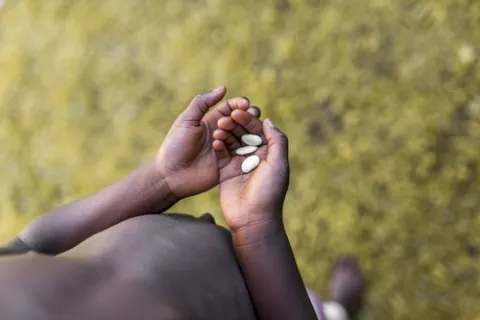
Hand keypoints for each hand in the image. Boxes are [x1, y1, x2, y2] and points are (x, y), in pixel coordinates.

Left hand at [156, 86, 259, 198]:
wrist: (171, 175)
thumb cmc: (175, 146)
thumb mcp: (186, 120)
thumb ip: (202, 103)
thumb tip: (223, 87)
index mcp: (213, 121)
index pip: (231, 108)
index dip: (240, 104)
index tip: (245, 104)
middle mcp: (223, 134)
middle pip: (242, 122)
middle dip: (249, 117)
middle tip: (251, 115)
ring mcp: (228, 150)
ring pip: (246, 138)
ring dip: (249, 132)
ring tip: (247, 131)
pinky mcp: (230, 165)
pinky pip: (244, 155)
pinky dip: (248, 149)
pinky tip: (248, 147)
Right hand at [213, 110, 289, 231]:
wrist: (253, 219)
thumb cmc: (269, 192)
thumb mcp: (278, 164)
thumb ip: (276, 141)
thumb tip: (268, 120)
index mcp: (269, 153)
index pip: (258, 129)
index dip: (248, 120)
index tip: (236, 113)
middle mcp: (254, 156)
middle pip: (243, 133)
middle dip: (234, 124)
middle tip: (223, 119)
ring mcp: (239, 163)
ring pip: (231, 141)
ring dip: (225, 133)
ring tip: (217, 128)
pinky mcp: (226, 172)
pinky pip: (221, 154)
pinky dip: (218, 146)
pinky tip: (214, 141)